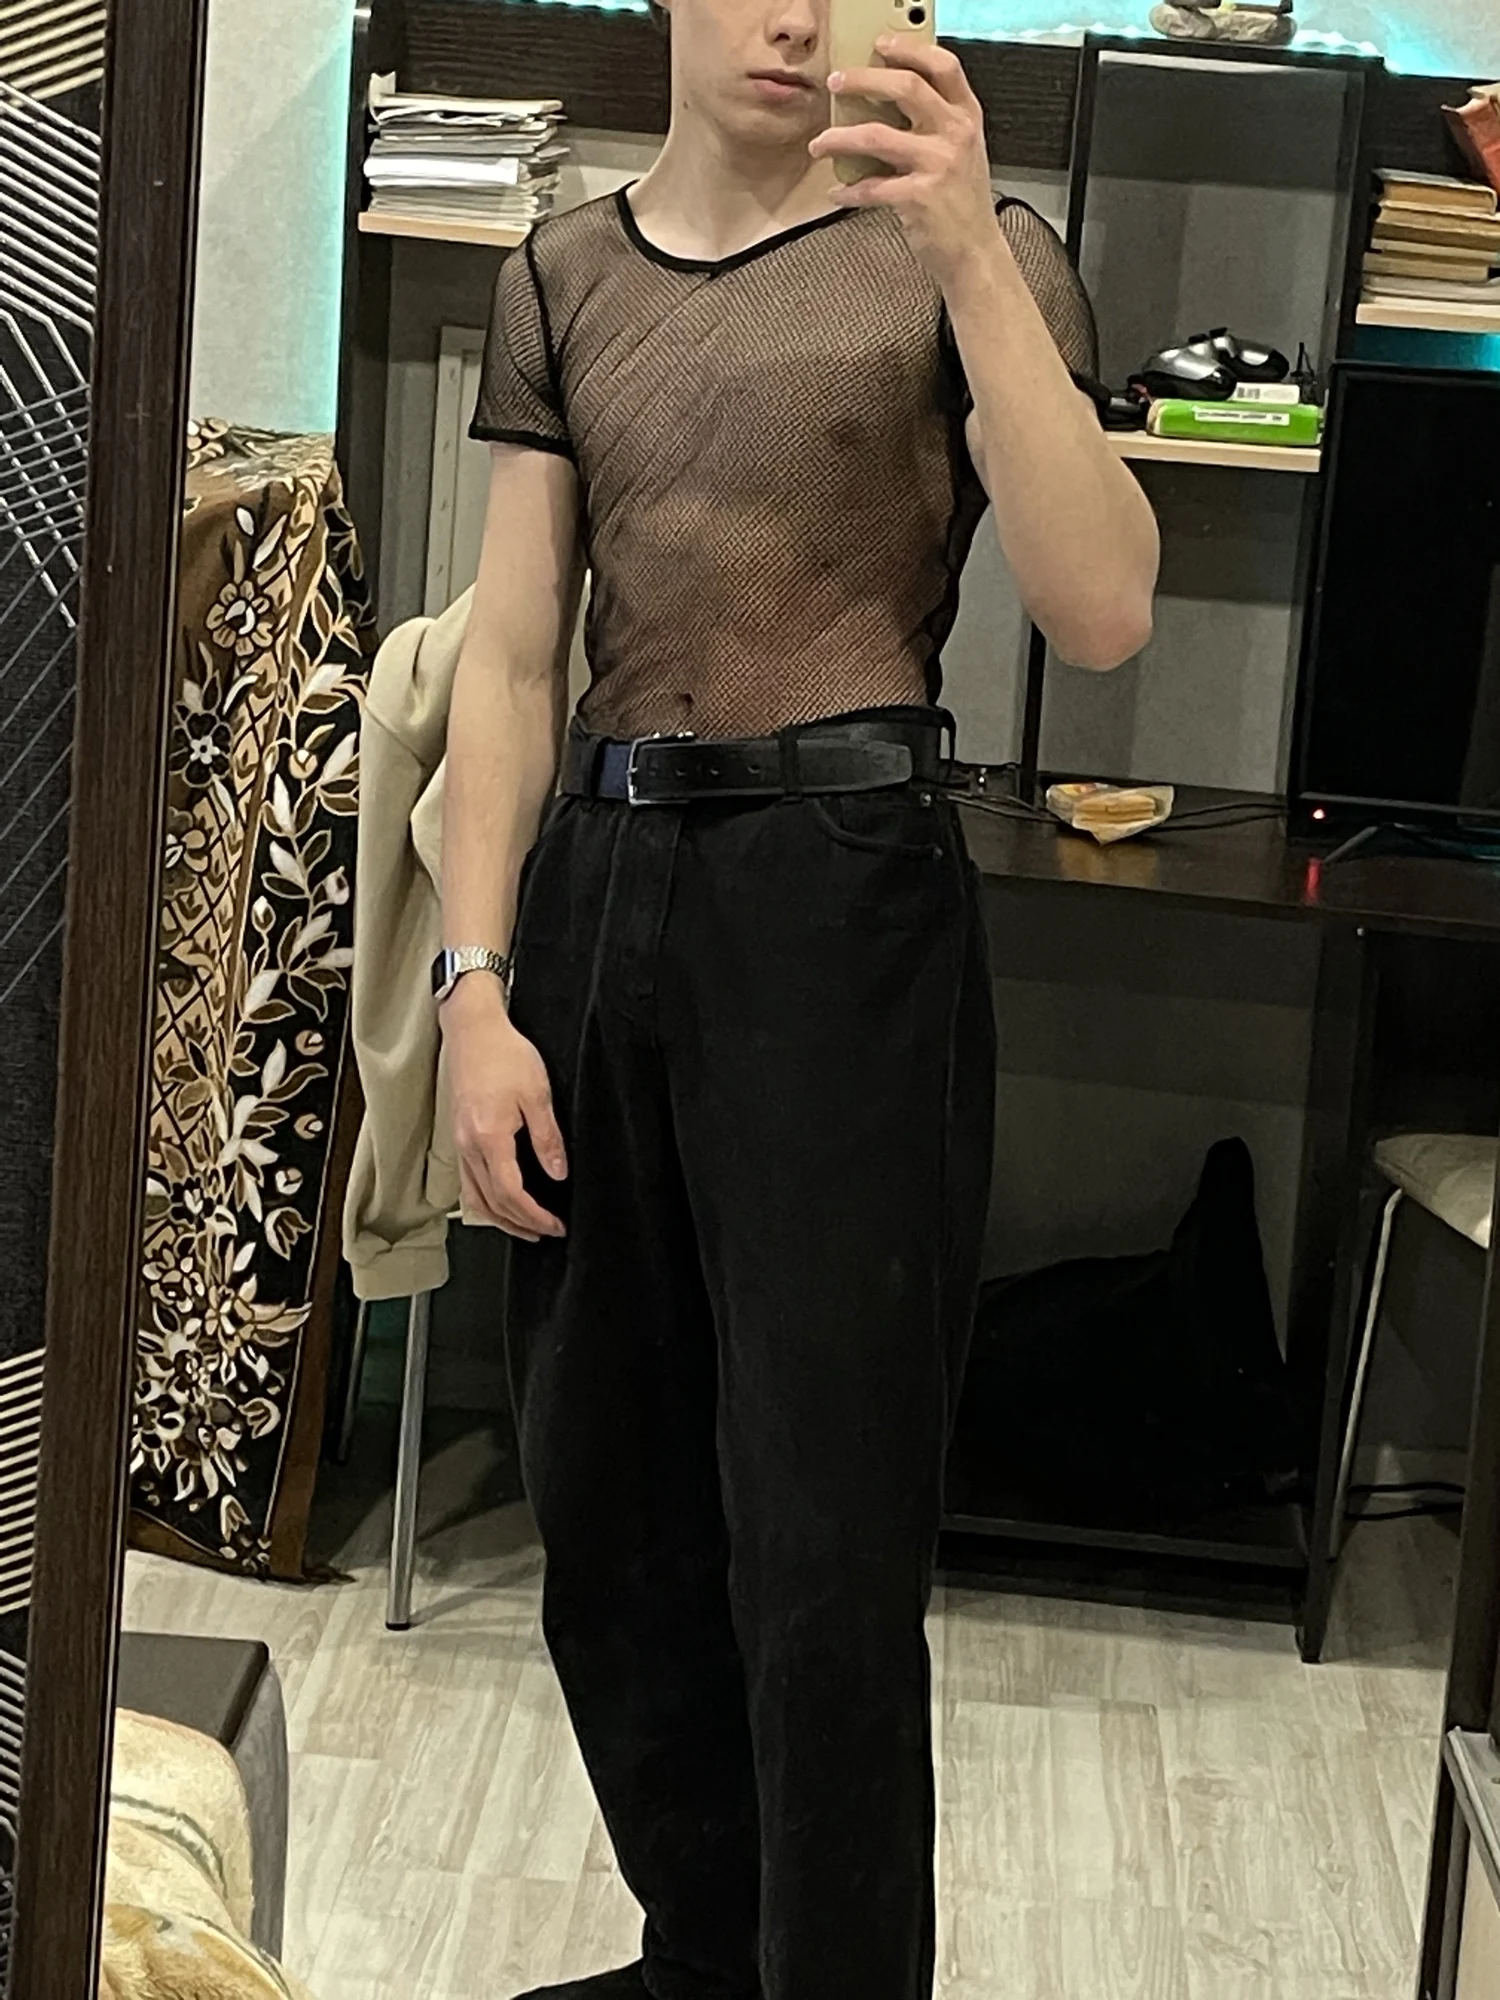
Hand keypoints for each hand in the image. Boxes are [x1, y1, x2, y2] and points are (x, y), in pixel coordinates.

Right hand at [443, 978, 567, 1241]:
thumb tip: (558, 1173)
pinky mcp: (459, 1136)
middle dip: (520, 1224)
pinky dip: (485, 1200)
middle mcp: (469, 1146)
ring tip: (524, 1227)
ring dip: (500, 1218)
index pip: (511, 1193)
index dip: (535, 1215)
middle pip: (491, 1203)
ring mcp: (460, 1143)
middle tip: (546, 1232)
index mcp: (489, 1138)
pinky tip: (500, 1202)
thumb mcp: (537, 1094)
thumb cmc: (504, 1054)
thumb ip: (548, 1138)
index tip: (555, 1225)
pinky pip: (468, 1181)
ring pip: (475, 1197)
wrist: (473, 1030)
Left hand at [808, 38, 997, 288]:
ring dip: (839, 137)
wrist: (975, 252)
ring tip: (818, 143)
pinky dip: (848, 191)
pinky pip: (871, 187)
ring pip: (875, 136)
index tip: (881, 45)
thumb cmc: (962, 203)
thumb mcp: (962, 152)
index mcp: (967, 117)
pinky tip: (836, 193)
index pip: (943, 66)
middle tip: (835, 82)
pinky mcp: (918, 197)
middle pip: (905, 87)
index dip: (910, 49)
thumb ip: (936, 122)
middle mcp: (955, 134)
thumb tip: (885, 100)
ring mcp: (938, 165)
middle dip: (862, 80)